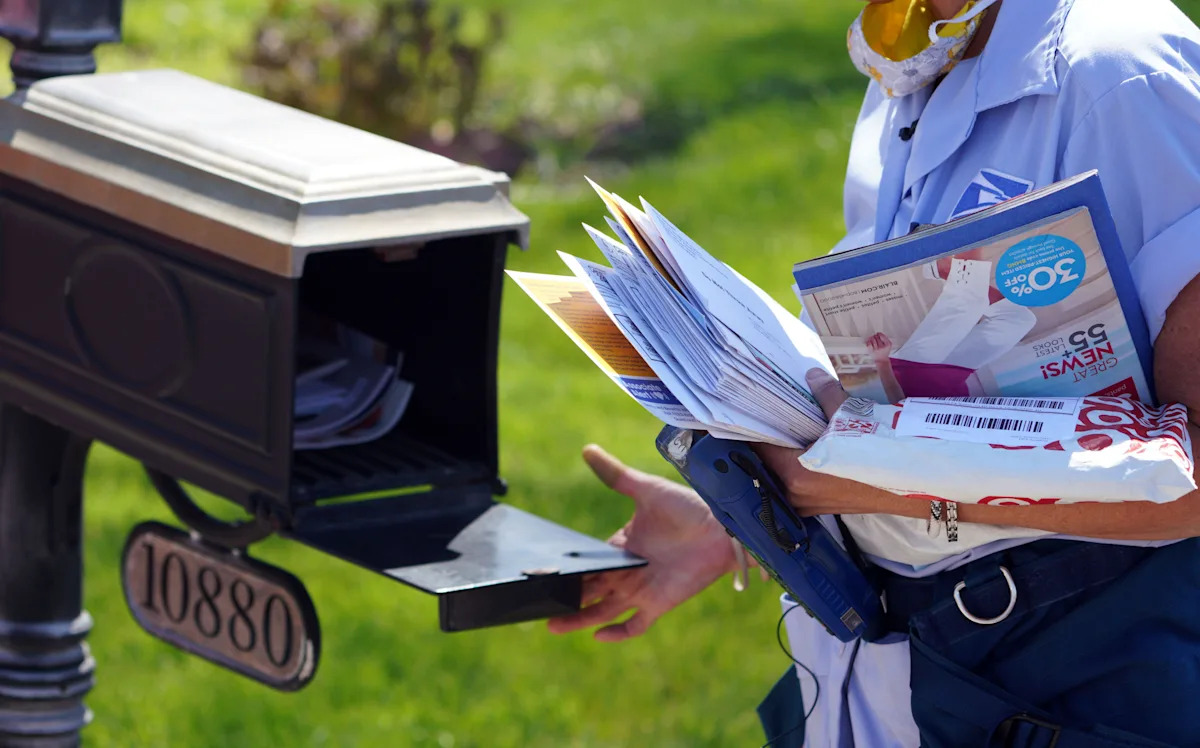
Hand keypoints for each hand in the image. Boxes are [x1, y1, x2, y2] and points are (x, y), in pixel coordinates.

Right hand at [547, 445, 735, 641]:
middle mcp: (627, 571)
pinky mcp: (658, 604)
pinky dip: (617, 633)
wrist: (723, 526)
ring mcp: (641, 590)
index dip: (565, 568)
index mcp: (620, 547)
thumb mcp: (646, 489)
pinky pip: (634, 625)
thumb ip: (615, 474)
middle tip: (536, 602)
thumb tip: (587, 449)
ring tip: (552, 625)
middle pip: (588, 590)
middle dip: (564, 597)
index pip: (586, 562)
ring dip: (579, 619)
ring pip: (602, 611)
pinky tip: (598, 635)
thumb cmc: (687, 505)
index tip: (539, 571)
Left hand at [756, 369, 896, 515]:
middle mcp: (797, 495)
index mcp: (795, 474)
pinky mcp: (827, 507)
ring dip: (787, 453)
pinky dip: (802, 464)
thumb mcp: (850, 416)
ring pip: (786, 474)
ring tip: (790, 425)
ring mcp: (812, 505)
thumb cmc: (882, 451)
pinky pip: (802, 483)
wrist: (921, 481)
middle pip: (770, 463)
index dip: (756, 425)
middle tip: (771, 411)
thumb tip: (811, 375)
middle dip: (772, 438)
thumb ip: (825, 395)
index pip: (760, 447)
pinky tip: (809, 443)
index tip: (753, 407)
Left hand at [864, 332, 892, 362]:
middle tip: (875, 337)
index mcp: (888, 344)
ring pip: (872, 339)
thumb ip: (886, 338)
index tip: (878, 334)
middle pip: (876, 337)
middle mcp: (882, 347)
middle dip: (875, 336)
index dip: (879, 334)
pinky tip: (869, 342)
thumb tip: (879, 333)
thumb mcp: (889, 345)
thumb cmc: (885, 351)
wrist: (882, 359)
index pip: (882, 336)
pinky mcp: (872, 351)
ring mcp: (876, 349)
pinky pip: (869, 344)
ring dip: (871, 338)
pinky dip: (868, 342)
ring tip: (872, 339)